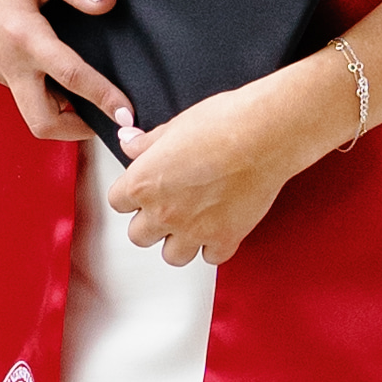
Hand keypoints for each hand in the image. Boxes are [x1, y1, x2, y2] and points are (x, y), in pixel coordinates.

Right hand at [0, 0, 135, 154]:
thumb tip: (108, 0)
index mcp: (21, 34)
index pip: (70, 77)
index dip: (103, 98)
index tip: (126, 114)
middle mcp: (6, 60)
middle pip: (42, 121)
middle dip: (77, 130)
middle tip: (108, 119)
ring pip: (31, 110)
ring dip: (62, 113)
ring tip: (91, 98)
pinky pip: (21, 92)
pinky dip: (45, 95)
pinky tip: (61, 76)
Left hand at [111, 65, 332, 270]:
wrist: (265, 135)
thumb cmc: (223, 123)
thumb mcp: (175, 125)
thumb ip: (147, 143)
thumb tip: (130, 143)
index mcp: (144, 183)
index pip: (117, 203)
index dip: (131, 195)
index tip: (145, 189)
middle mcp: (164, 212)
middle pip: (139, 236)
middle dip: (151, 223)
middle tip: (168, 206)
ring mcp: (194, 230)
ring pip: (172, 255)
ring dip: (180, 242)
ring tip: (192, 222)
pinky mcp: (225, 238)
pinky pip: (211, 257)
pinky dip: (215, 246)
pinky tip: (220, 227)